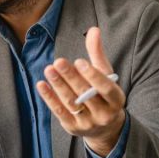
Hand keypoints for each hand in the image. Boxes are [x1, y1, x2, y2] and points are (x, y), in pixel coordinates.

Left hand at [37, 27, 125, 156]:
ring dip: (58, 86)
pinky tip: (41, 84)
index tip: (79, 61)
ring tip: (49, 69)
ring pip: (71, 103)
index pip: (105, 88)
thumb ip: (97, 53)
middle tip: (58, 61)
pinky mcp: (73, 127)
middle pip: (86, 94)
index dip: (92, 75)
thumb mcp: (105, 74)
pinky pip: (59, 112)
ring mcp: (88, 123)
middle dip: (71, 78)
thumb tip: (93, 29)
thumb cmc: (103, 93)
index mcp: (117, 100)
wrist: (104, 128)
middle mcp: (104, 114)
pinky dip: (49, 98)